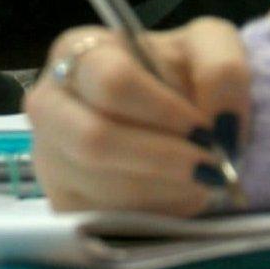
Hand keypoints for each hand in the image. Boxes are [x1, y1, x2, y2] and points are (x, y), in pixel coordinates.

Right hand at [24, 18, 250, 215]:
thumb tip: (221, 123)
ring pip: (104, 186)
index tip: (205, 129)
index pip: (112, 83)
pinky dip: (152, 213)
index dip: (163, 112)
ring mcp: (47, 155)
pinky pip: (106, 219)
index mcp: (78, 51)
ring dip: (164, 189)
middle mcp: (48, 102)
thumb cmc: (177, 80)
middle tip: (208, 167)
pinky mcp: (60, 201)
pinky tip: (171, 195)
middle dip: (162, 158)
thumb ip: (223, 68)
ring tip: (195, 179)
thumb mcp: (206, 50)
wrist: (164, 122)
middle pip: (94, 140)